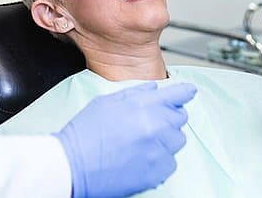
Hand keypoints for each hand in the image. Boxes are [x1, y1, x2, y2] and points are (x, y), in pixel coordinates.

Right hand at [54, 81, 197, 197]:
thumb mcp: (106, 102)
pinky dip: (160, 161)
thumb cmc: (85, 134)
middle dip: (168, 118)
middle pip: (179, 118)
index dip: (184, 93)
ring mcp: (157, 151)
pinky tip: (141, 159)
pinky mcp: (156, 173)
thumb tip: (155, 89)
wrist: (73, 166)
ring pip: (177, 141)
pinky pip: (171, 163)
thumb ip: (135, 93)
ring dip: (165, 140)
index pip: (177, 94)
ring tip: (143, 143)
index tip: (189, 92)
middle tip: (150, 124)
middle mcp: (155, 127)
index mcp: (143, 106)